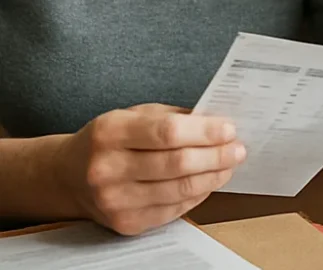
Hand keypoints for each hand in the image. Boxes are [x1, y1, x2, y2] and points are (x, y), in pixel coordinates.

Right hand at [54, 104, 245, 234]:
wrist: (68, 176)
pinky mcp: (126, 223)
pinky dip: (199, 194)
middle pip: (177, 164)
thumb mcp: (135, 115)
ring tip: (229, 164)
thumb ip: (174, 117)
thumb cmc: (110, 140)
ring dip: (214, 176)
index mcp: (110, 132)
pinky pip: (174, 209)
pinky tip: (208, 181)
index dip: (204, 132)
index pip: (167, 132)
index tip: (229, 129)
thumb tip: (218, 123)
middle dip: (217, 155)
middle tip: (238, 148)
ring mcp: (115, 200)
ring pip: (180, 190)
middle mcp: (108, 168)